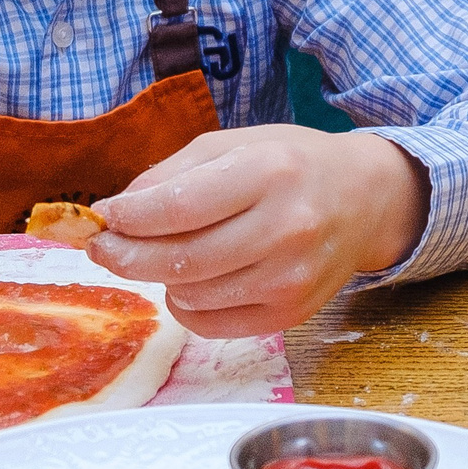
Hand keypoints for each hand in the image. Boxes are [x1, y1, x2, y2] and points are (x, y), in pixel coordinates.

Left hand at [84, 127, 430, 337]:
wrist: (365, 200)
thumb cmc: (290, 164)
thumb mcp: (232, 144)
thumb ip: (170, 174)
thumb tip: (114, 213)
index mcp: (269, 172)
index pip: (178, 207)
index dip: (129, 218)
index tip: (104, 217)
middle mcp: (286, 228)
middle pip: (179, 258)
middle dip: (125, 255)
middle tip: (103, 247)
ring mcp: (290, 278)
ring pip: (189, 294)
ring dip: (161, 276)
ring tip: (169, 252)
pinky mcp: (290, 314)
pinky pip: (209, 324)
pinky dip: (187, 304)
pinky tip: (195, 279)